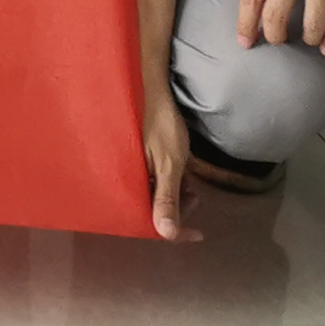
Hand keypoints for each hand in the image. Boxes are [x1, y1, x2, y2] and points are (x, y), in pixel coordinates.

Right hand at [141, 85, 196, 241]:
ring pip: (154, 197)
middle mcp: (126, 181)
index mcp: (128, 185)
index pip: (151, 222)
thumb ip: (168, 199)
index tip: (199, 234)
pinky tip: (180, 174)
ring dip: (175, 196)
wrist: (150, 90)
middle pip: (152, 211)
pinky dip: (169, 183)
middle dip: (177, 210)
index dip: (176, 232)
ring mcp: (132, 171)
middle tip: (195, 197)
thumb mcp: (169, 164)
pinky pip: (153, 183)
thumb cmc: (160, 126)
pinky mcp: (137, 162)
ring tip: (190, 184)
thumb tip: (167, 235)